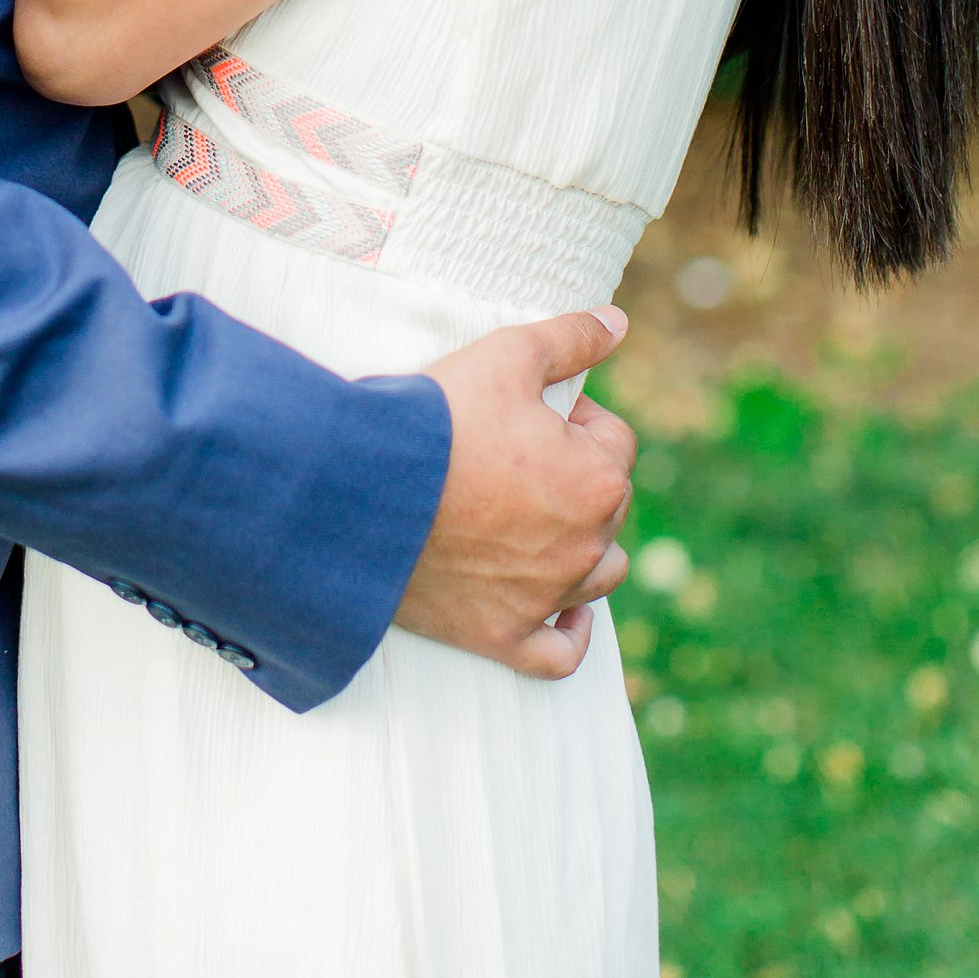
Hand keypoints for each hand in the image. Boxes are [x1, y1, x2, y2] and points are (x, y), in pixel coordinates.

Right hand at [395, 307, 636, 678]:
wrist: (360, 491)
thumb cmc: (436, 420)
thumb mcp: (506, 356)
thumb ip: (571, 338)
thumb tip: (619, 323)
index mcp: (595, 478)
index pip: (614, 439)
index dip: (574, 417)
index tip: (526, 411)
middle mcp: (585, 545)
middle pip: (608, 504)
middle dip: (575, 475)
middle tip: (513, 454)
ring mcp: (545, 597)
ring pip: (598, 576)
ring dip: (583, 547)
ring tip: (536, 519)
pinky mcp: (504, 636)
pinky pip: (560, 654)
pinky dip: (568, 634)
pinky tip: (564, 613)